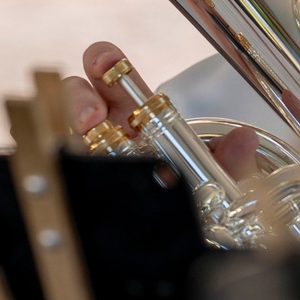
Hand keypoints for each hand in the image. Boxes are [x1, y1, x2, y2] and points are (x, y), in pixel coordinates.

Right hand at [63, 40, 260, 180]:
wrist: (177, 239)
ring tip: (84, 134)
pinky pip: (54, 158)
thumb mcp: (215, 180)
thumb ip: (230, 160)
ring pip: (59, 120)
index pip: (114, 74)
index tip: (108, 63)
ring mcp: (84, 152)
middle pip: (78, 89)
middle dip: (80, 92)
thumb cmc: (191, 199)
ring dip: (68, 121)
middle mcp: (105, 128)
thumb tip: (245, 139)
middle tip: (93, 115)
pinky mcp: (73, 177)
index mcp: (137, 115)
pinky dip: (57, 155)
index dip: (106, 60)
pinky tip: (71, 163)